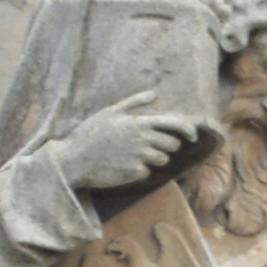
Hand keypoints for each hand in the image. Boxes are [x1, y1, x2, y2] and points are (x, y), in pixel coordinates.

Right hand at [70, 94, 208, 190]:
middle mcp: (142, 139)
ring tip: (131, 154)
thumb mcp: (109, 112)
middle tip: (147, 145)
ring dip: (153, 158)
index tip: (193, 135)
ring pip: (162, 159)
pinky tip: (122, 165)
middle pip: (172, 144)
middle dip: (166, 145)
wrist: (73, 160)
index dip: (188, 129)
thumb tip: (154, 93)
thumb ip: (134, 102)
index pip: (174, 124)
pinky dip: (138, 170)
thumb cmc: (90, 133)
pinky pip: (147, 172)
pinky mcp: (134, 173)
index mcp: (139, 123)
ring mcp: (139, 157)